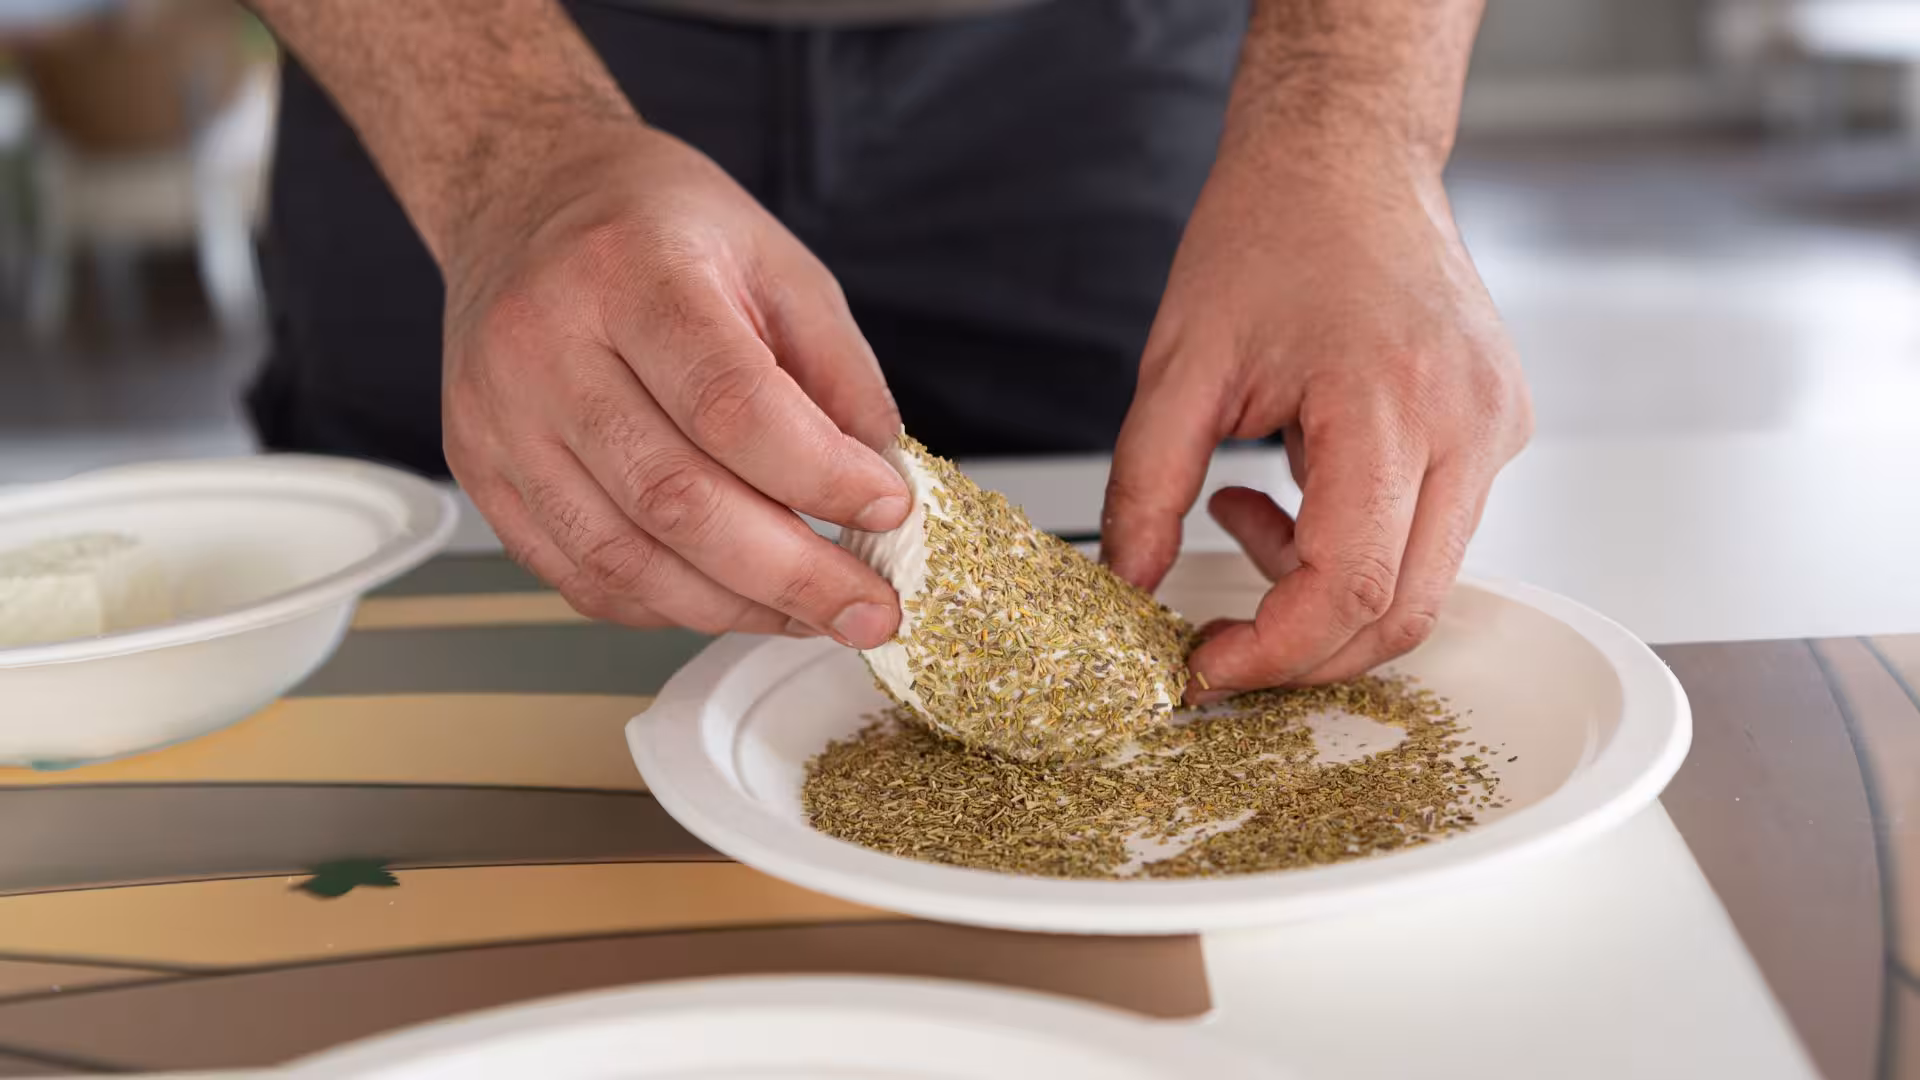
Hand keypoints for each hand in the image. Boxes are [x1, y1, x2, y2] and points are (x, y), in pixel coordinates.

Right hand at [441, 125, 908, 645]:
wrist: (522, 198)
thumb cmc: (653, 225)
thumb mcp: (774, 262)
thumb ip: (836, 372)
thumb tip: (883, 486)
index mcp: (627, 272)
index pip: (729, 404)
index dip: (818, 475)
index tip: (886, 506)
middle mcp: (543, 346)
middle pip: (675, 499)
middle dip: (791, 573)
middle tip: (869, 606)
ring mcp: (499, 418)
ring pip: (624, 558)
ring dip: (735, 606)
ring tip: (811, 613)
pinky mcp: (481, 472)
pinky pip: (579, 575)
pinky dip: (667, 605)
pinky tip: (730, 597)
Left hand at [1101, 145, 1531, 697]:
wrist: (1345, 155)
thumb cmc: (1271, 230)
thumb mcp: (1179, 363)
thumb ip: (1146, 487)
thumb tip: (1126, 586)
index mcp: (1392, 402)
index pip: (1352, 588)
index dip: (1273, 653)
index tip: (1205, 667)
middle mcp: (1469, 423)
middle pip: (1404, 611)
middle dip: (1303, 650)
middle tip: (1220, 637)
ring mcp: (1497, 427)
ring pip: (1422, 581)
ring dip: (1323, 590)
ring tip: (1244, 508)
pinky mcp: (1499, 427)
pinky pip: (1433, 533)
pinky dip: (1356, 544)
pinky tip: (1296, 483)